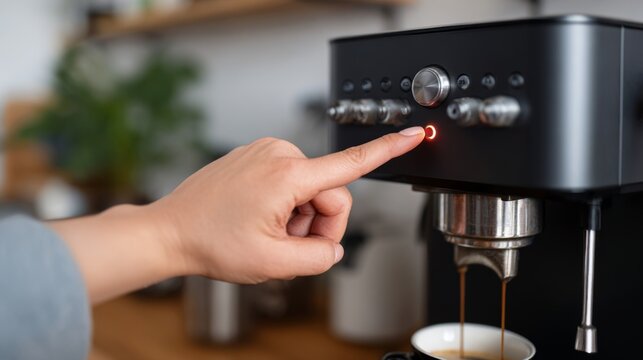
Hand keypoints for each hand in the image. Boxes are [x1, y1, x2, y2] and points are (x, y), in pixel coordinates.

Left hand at [52, 126, 424, 302]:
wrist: (171, 231)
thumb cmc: (211, 243)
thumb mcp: (273, 264)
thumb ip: (319, 258)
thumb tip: (333, 247)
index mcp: (287, 175)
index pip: (351, 164)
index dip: (389, 150)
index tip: (415, 134)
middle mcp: (279, 154)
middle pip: (330, 195)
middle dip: (317, 227)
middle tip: (288, 247)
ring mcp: (266, 153)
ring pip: (311, 192)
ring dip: (298, 219)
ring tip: (266, 233)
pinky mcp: (258, 157)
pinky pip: (290, 183)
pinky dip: (284, 207)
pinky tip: (258, 219)